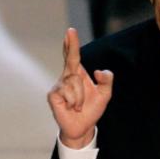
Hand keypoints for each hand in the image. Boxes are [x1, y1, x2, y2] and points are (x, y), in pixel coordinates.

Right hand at [46, 28, 112, 148]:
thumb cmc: (91, 109)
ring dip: (80, 97)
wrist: (83, 127)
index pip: (73, 56)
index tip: (70, 31)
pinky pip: (68, 93)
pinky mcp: (53, 95)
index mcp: (78, 74)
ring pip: (74, 83)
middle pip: (70, 59)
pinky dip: (74, 102)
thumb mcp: (104, 95)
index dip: (71, 43)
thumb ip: (106, 81)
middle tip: (71, 30)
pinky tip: (71, 107)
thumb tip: (99, 70)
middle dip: (71, 44)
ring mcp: (59, 85)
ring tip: (78, 105)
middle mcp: (67, 76)